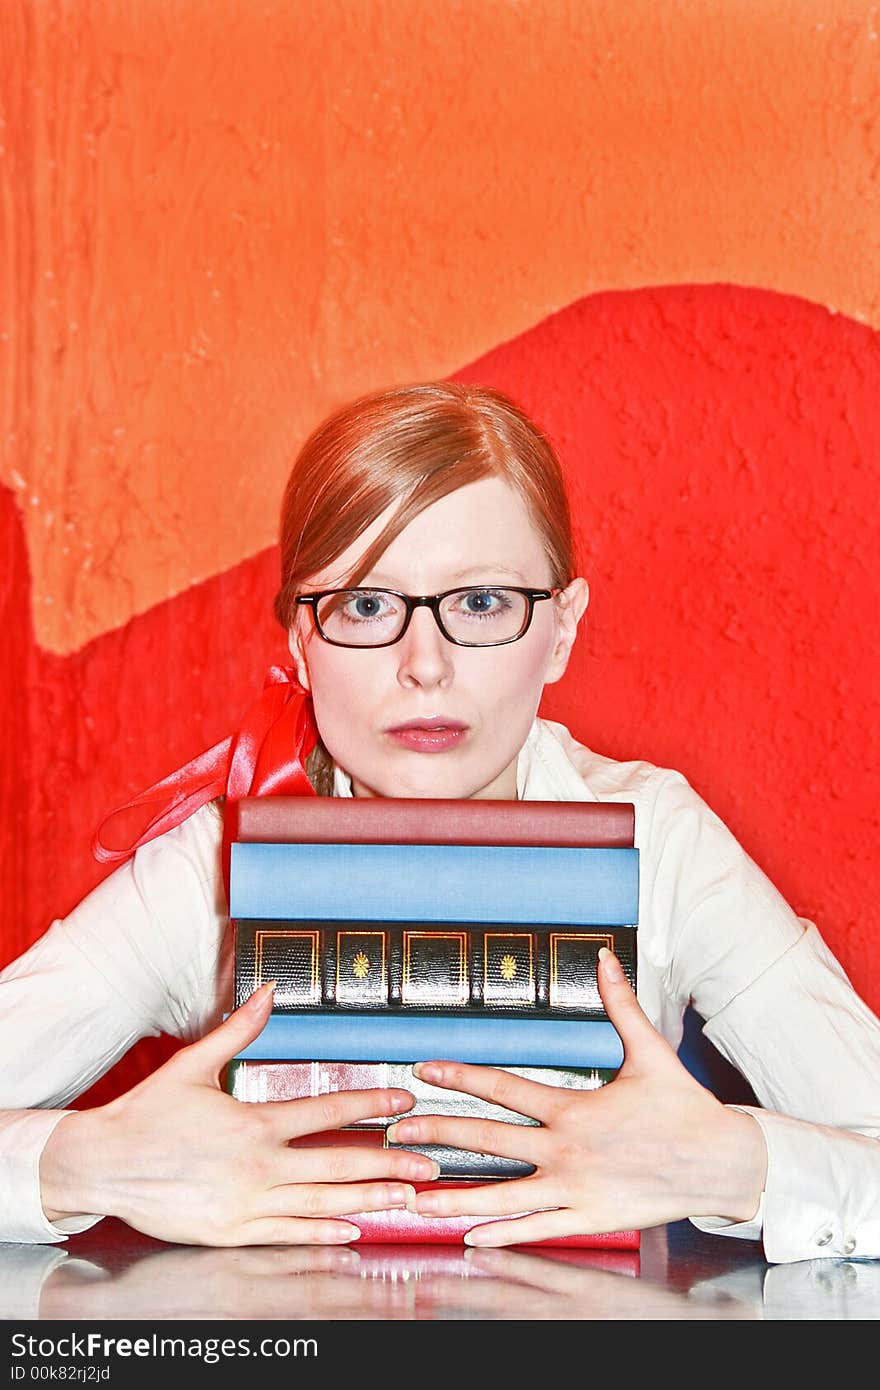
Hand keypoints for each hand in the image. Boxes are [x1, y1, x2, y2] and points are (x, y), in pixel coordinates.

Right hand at [39, 982, 435, 1246]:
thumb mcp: (192, 1065)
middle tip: (429, 1164)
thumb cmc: (147, 1115)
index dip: (371, 1105)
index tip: (404, 1102)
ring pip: (322, 1204)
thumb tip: (269, 989)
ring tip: (407, 1198)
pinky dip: (324, 1233)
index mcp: (253, 1124)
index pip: (327, 1112)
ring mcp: (247, 1205)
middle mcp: (257, 1167)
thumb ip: (239, 1031)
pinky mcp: (233, 1233)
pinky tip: (353, 1231)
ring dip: (369, 1200)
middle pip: (338, 1165)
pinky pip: (289, 1235)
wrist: (102, 1165)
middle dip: (390, 1164)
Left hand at [386, 949, 766, 1245]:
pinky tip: (471, 1236)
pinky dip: (503, 1234)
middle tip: (396, 1135)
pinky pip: (538, 1230)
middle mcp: (566, 1151)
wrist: (722, 1163)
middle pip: (488, 1142)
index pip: (503, 1089)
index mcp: (574, 1109)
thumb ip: (620, 1006)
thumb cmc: (684, 1108)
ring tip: (416, 1199)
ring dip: (456, 1197)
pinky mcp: (590, 1220)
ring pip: (504, 1196)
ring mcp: (575, 1191)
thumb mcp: (650, 1052)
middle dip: (437, 1137)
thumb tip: (605, 959)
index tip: (424, 1071)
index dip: (460, 1077)